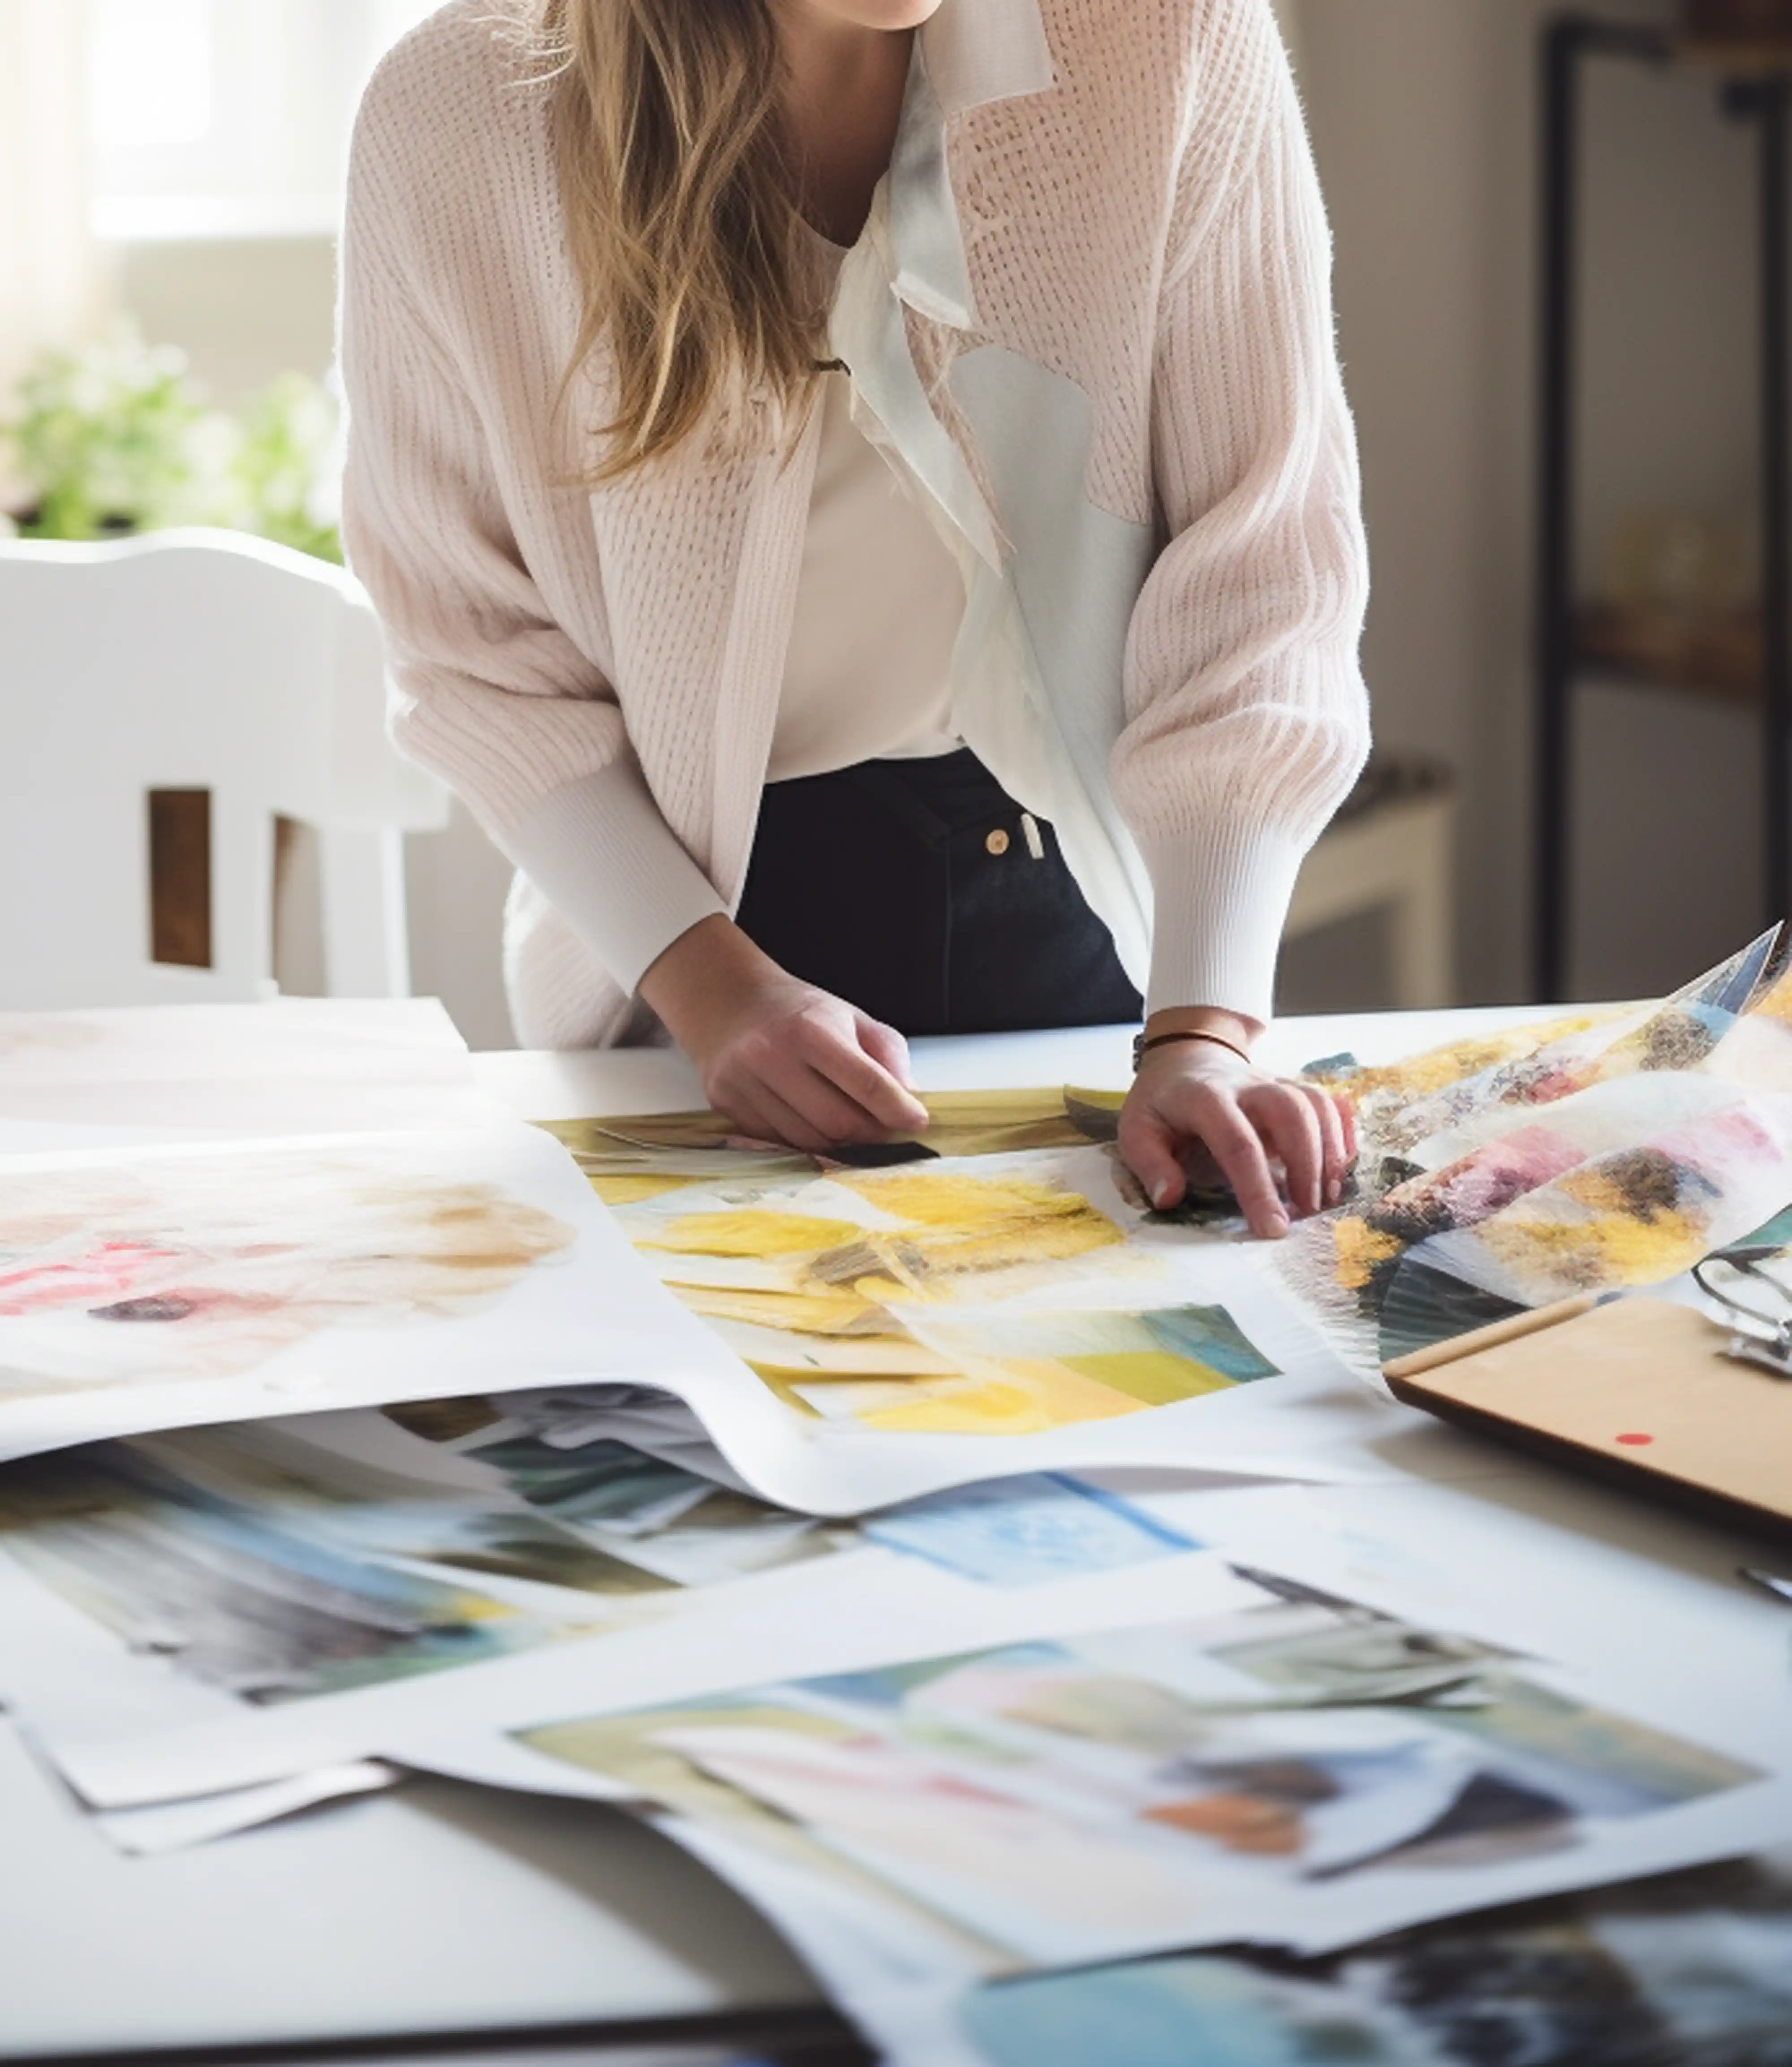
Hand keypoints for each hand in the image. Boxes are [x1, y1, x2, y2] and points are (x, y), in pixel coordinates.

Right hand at [638, 916, 928, 1151]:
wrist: (728, 1004)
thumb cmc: (799, 1014)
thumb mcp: (851, 1018)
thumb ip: (888, 1054)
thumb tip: (910, 1098)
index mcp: (810, 1028)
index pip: (866, 1082)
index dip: (898, 1108)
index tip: (918, 1120)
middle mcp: (771, 1055)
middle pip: (838, 1122)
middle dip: (870, 1132)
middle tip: (883, 1125)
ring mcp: (744, 1082)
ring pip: (809, 1141)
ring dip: (839, 1142)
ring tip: (849, 1123)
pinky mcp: (727, 1104)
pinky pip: (779, 1143)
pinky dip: (805, 1140)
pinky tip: (810, 1120)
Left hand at [1118, 1036, 1355, 1239]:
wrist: (1186, 1056)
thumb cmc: (1161, 1103)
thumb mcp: (1136, 1129)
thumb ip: (1149, 1163)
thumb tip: (1169, 1198)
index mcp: (1204, 1097)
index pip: (1237, 1141)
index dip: (1258, 1187)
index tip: (1272, 1228)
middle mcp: (1246, 1085)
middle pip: (1291, 1111)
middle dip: (1306, 1165)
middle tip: (1307, 1214)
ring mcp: (1275, 1083)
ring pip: (1316, 1104)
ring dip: (1328, 1153)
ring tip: (1324, 1200)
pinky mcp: (1294, 1088)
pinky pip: (1330, 1103)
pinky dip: (1342, 1135)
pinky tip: (1339, 1170)